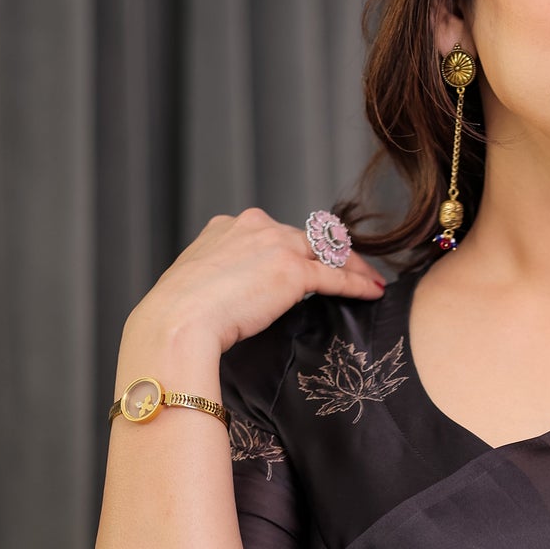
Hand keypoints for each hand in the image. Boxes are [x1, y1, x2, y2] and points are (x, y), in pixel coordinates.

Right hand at [125, 205, 386, 355]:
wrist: (177, 322)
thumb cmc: (178, 315)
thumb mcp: (197, 284)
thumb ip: (220, 279)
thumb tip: (230, 297)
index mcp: (227, 227)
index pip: (273, 233)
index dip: (296, 248)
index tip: (307, 262)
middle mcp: (253, 226)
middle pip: (306, 236)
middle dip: (331, 253)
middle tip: (351, 270)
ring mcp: (275, 245)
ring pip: (327, 250)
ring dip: (353, 265)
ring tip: (370, 281)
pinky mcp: (293, 270)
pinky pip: (336, 275)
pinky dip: (358, 283)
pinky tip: (372, 292)